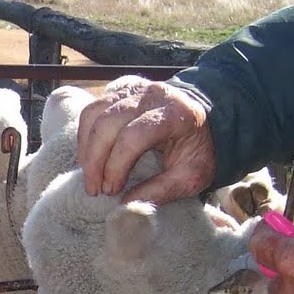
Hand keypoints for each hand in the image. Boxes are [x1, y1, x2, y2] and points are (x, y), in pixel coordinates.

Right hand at [76, 75, 216, 200]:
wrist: (208, 119)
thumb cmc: (198, 149)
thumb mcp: (192, 176)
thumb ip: (162, 191)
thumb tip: (126, 205)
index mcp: (173, 114)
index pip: (132, 137)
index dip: (116, 166)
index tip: (111, 190)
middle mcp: (151, 95)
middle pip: (107, 123)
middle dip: (94, 161)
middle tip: (94, 189)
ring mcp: (134, 89)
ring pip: (93, 113)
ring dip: (85, 148)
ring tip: (89, 175)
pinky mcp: (121, 90)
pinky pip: (92, 109)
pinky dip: (85, 135)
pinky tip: (90, 156)